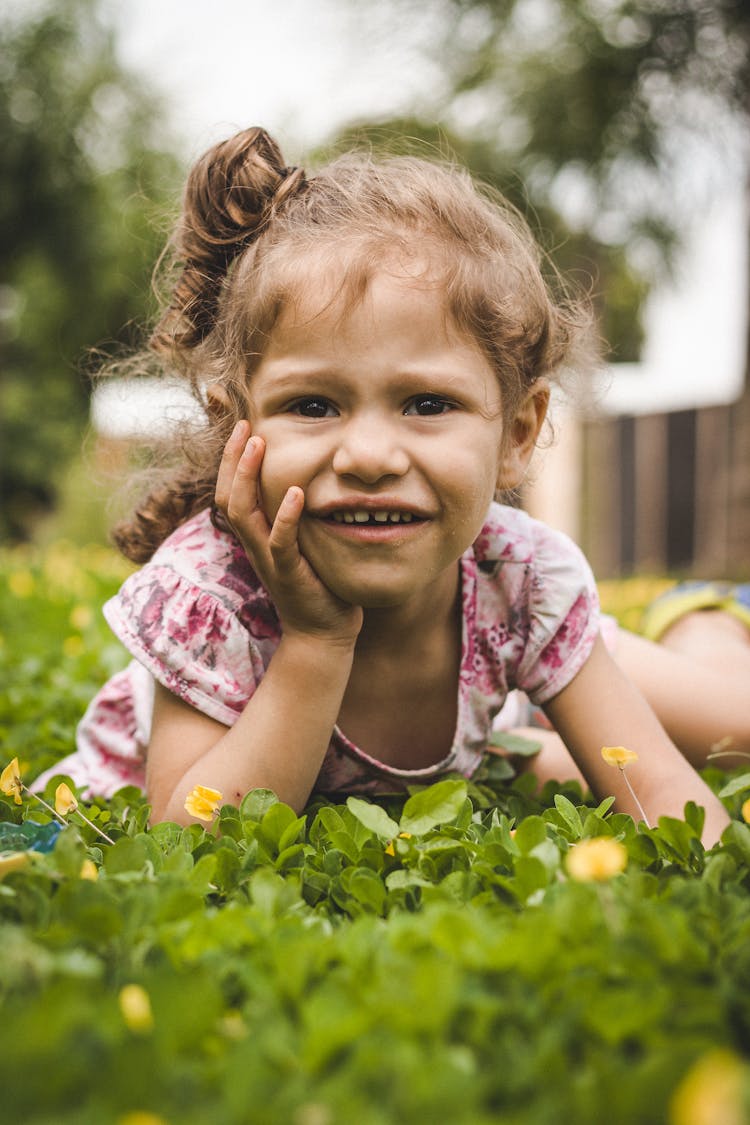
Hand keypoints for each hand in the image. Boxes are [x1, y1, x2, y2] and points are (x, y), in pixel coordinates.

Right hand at [215, 421, 362, 645]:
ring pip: (243, 514)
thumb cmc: (317, 584)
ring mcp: (269, 560)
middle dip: (232, 459)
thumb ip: (295, 516)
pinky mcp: (290, 574)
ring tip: (257, 446)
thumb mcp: (301, 543)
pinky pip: (281, 543)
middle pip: (227, 497)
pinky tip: (295, 493)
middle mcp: (256, 545)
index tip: (243, 426)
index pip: (230, 492)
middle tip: (244, 426)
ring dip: (247, 477)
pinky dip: (285, 517)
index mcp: (256, 537)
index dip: (230, 460)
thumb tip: (307, 477)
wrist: (323, 633)